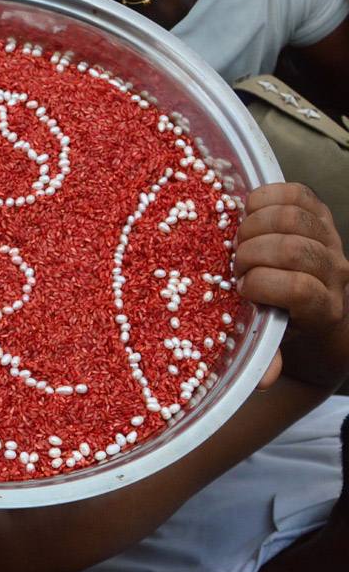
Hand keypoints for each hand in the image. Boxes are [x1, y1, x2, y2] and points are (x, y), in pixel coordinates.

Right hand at [234, 183, 348, 389]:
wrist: (311, 302)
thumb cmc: (281, 324)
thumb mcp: (273, 345)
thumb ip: (267, 358)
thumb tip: (262, 379)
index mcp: (324, 308)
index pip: (300, 289)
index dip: (263, 285)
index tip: (241, 289)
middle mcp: (335, 271)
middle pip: (294, 249)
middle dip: (252, 253)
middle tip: (236, 264)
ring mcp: (330, 239)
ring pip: (293, 217)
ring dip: (254, 225)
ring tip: (240, 239)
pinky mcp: (319, 213)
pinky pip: (294, 192)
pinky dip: (264, 198)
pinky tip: (248, 215)